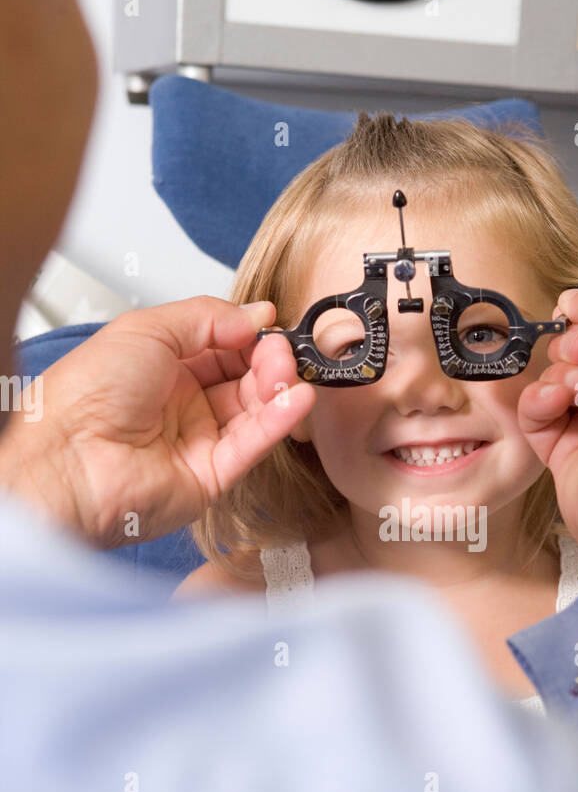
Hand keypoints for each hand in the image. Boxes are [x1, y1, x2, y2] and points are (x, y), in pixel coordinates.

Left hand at [0, 296, 314, 547]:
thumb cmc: (87, 394)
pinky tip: (296, 398)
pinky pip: (252, 446)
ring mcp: (196, 441)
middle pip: (243, 378)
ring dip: (278, 387)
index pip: (222, 347)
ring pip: (254, 411)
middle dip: (268, 360)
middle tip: (280, 350)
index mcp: (159, 366)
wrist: (67, 458)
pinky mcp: (211, 477)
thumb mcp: (148, 329)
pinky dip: (279, 421)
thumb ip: (208, 317)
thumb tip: (257, 315)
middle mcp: (179, 404)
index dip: (249, 336)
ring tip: (287, 370)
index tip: (270, 324)